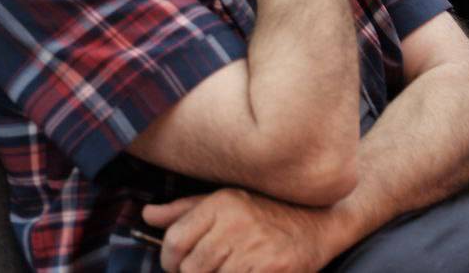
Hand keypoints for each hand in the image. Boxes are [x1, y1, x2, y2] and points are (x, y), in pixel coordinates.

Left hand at [143, 188, 328, 271]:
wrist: (320, 222)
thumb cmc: (268, 213)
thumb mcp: (228, 201)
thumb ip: (186, 210)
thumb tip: (148, 214)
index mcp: (222, 203)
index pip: (175, 242)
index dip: (172, 261)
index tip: (182, 264)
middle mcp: (237, 222)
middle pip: (191, 268)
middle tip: (214, 268)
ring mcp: (255, 247)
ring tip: (233, 268)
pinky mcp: (271, 268)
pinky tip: (250, 270)